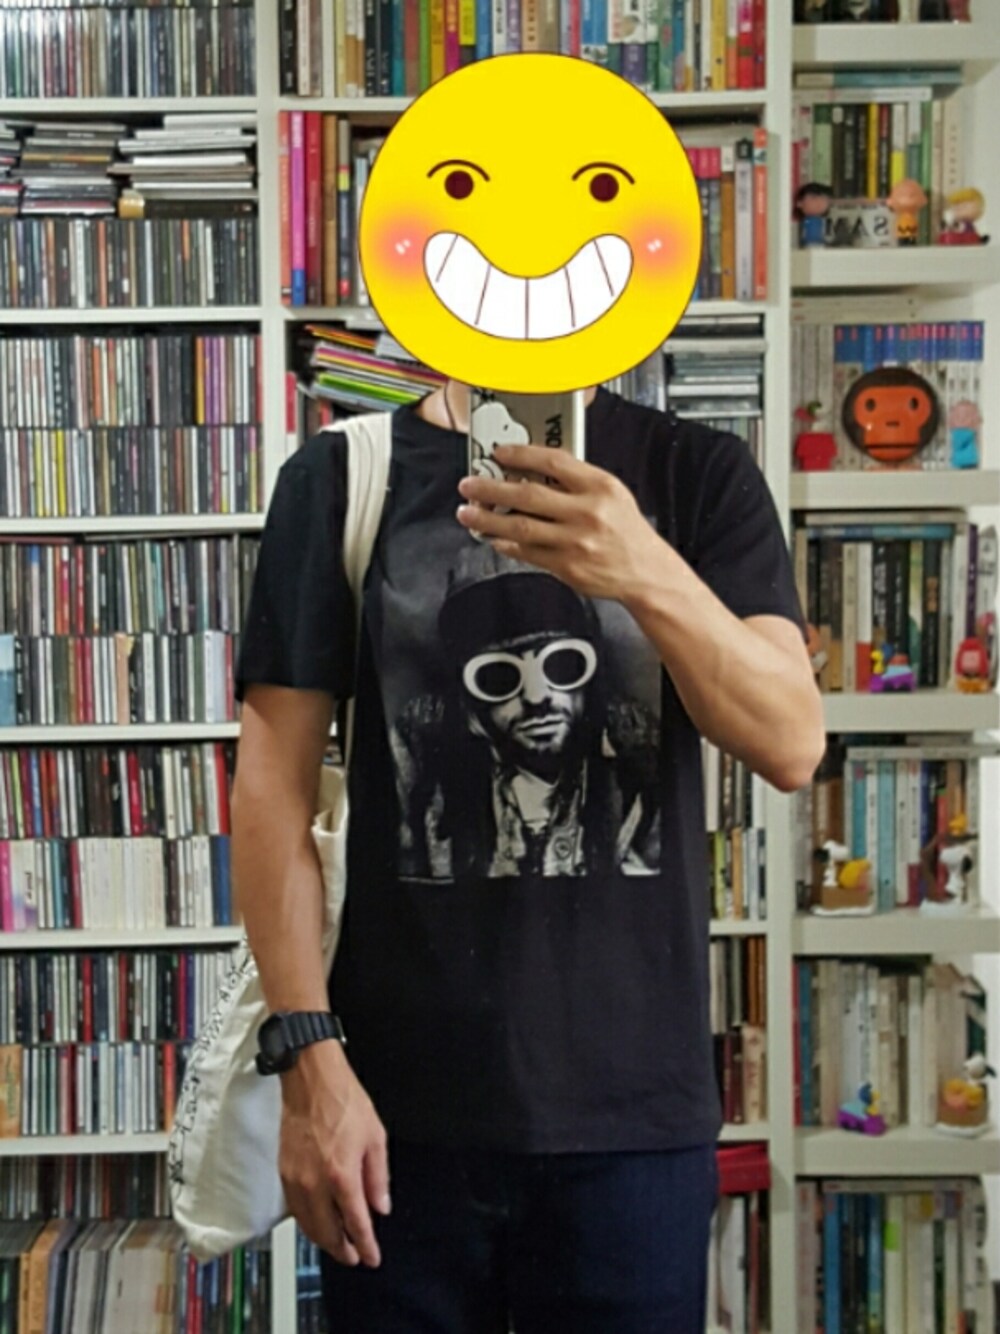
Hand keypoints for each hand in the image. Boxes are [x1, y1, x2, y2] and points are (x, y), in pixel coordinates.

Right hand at [279, 1041, 389, 1267]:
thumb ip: (378, 1178)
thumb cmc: (343, 1100)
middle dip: (343, 1250)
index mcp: (342, 1175)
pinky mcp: (284, 1172)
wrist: (311, 1079)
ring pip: (308, 1226)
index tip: (372, 1256)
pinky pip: (295, 1209)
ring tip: (338, 1244)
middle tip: (355, 1256)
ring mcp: (296, 1179)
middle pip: (328, 1233)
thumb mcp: (375, 1137)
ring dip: (324, 1240)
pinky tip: (318, 1221)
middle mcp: (315, 1183)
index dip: (366, 1245)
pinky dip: (308, 1222)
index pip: (356, 1223)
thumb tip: (380, 1206)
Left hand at [456, 443, 665, 601]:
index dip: (521, 454)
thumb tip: (532, 469)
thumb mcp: (611, 493)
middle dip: (490, 488)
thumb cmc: (626, 531)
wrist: (645, 572)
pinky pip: (527, 552)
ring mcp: (574, 542)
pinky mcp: (566, 567)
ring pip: (520, 526)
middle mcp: (586, 512)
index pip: (553, 461)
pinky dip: (505, 544)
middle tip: (469, 485)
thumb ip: (576, 480)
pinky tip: (492, 537)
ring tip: (467, 513)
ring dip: (487, 519)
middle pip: (528, 494)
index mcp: (599, 486)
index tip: (499, 452)